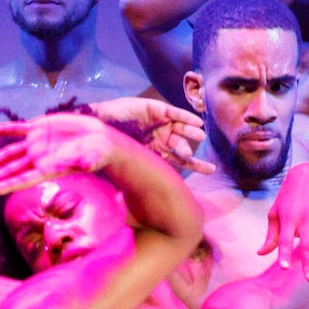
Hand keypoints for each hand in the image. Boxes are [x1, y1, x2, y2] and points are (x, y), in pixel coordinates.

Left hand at [0, 111, 121, 191]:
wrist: (98, 140)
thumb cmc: (97, 154)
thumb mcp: (93, 159)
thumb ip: (86, 161)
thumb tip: (84, 164)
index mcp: (47, 169)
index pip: (23, 179)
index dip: (7, 184)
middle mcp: (37, 159)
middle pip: (9, 170)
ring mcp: (36, 144)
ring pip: (8, 154)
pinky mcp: (39, 128)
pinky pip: (16, 129)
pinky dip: (2, 130)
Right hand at [89, 95, 215, 172]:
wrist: (96, 123)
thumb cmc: (106, 145)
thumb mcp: (124, 163)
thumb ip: (135, 174)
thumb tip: (141, 200)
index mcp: (156, 152)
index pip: (179, 160)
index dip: (196, 164)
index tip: (211, 170)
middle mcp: (160, 138)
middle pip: (182, 145)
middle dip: (188, 149)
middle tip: (189, 154)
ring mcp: (159, 123)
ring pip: (181, 128)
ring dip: (191, 132)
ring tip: (200, 135)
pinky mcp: (156, 108)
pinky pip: (175, 113)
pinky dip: (186, 117)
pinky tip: (197, 122)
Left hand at [261, 163, 308, 278]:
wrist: (308, 173)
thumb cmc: (287, 196)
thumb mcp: (275, 213)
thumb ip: (270, 235)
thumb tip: (260, 253)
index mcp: (288, 220)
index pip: (284, 240)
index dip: (284, 254)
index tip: (285, 268)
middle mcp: (305, 219)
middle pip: (307, 244)